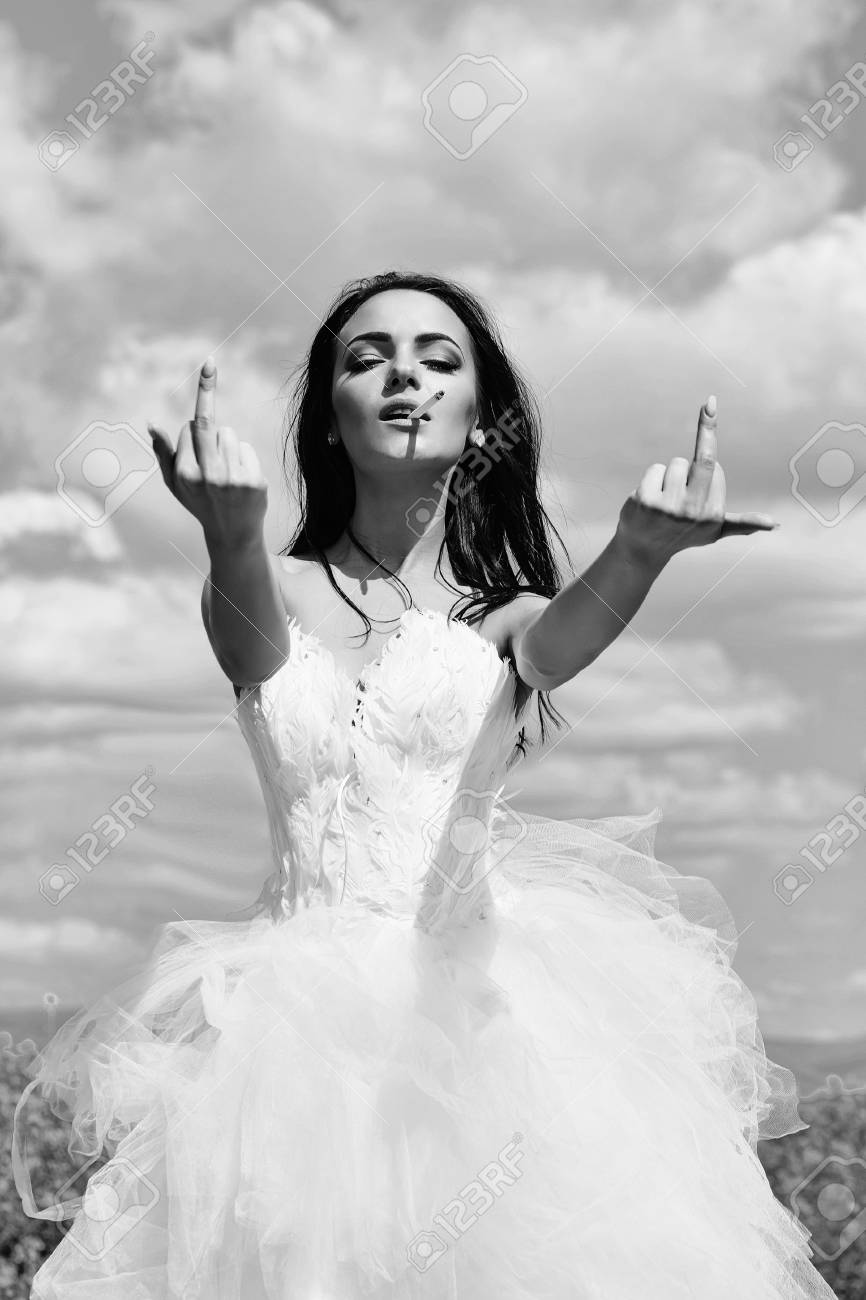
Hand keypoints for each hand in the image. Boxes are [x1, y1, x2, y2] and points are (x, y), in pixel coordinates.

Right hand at [147, 358, 267, 550]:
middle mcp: (207, 477)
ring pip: (229, 434)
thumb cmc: (199, 503)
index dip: (192, 431)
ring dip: (227, 444)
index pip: (189, 428)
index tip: (204, 373)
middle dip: (206, 387)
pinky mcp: (253, 482)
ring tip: (225, 472)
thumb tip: (150, 424)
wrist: (232, 535)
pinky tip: (240, 479)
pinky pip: (245, 448)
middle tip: (208, 361)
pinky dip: (243, 457)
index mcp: (184, 474)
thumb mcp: (175, 484)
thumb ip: (163, 453)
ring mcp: (232, 480)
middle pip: (207, 423)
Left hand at [614, 395, 779, 569]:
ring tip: (665, 499)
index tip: (695, 487)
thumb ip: (743, 524)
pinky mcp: (646, 500)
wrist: (642, 551)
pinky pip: (656, 469)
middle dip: (699, 446)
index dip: (704, 474)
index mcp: (713, 514)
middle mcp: (693, 511)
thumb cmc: (682, 535)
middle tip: (687, 469)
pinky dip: (652, 478)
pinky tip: (649, 500)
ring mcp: (668, 506)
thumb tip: (775, 525)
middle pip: (703, 459)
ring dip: (670, 474)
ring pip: (676, 463)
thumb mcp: (715, 532)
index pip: (715, 469)